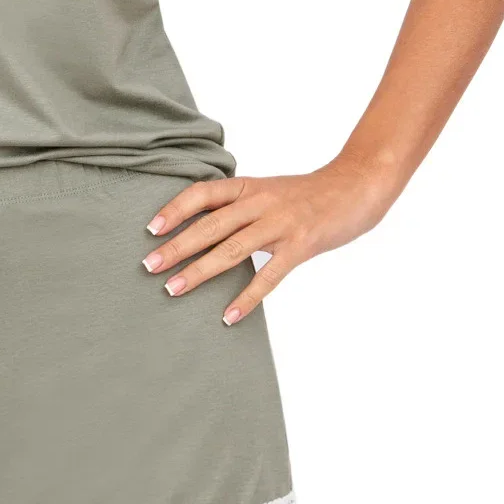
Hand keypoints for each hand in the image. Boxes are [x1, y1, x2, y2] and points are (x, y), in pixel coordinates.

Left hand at [141, 161, 394, 324]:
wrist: (355, 187)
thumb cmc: (308, 194)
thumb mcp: (269, 191)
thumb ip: (240, 207)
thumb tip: (203, 229)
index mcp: (249, 186)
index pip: (203, 193)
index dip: (175, 209)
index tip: (151, 229)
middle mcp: (260, 202)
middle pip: (210, 224)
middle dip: (176, 246)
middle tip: (148, 266)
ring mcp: (280, 223)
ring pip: (232, 249)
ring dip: (200, 271)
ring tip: (174, 289)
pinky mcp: (300, 245)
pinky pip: (269, 275)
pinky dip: (246, 298)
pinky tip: (229, 316)